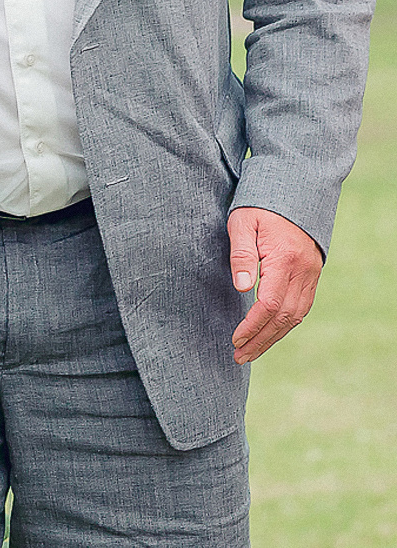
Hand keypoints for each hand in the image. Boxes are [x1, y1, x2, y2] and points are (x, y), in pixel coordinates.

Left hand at [228, 207, 324, 364]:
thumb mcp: (242, 223)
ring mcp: (312, 272)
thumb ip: (241, 254)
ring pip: (296, 315)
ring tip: (251, 352)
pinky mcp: (313, 273)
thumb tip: (241, 286)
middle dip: (261, 339)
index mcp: (285, 259)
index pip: (270, 304)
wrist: (294, 190)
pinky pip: (302, 306)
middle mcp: (304, 270)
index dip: (252, 326)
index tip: (235, 340)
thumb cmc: (260, 205)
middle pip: (285, 316)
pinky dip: (286, 324)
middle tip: (239, 356)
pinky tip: (269, 333)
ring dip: (274, 336)